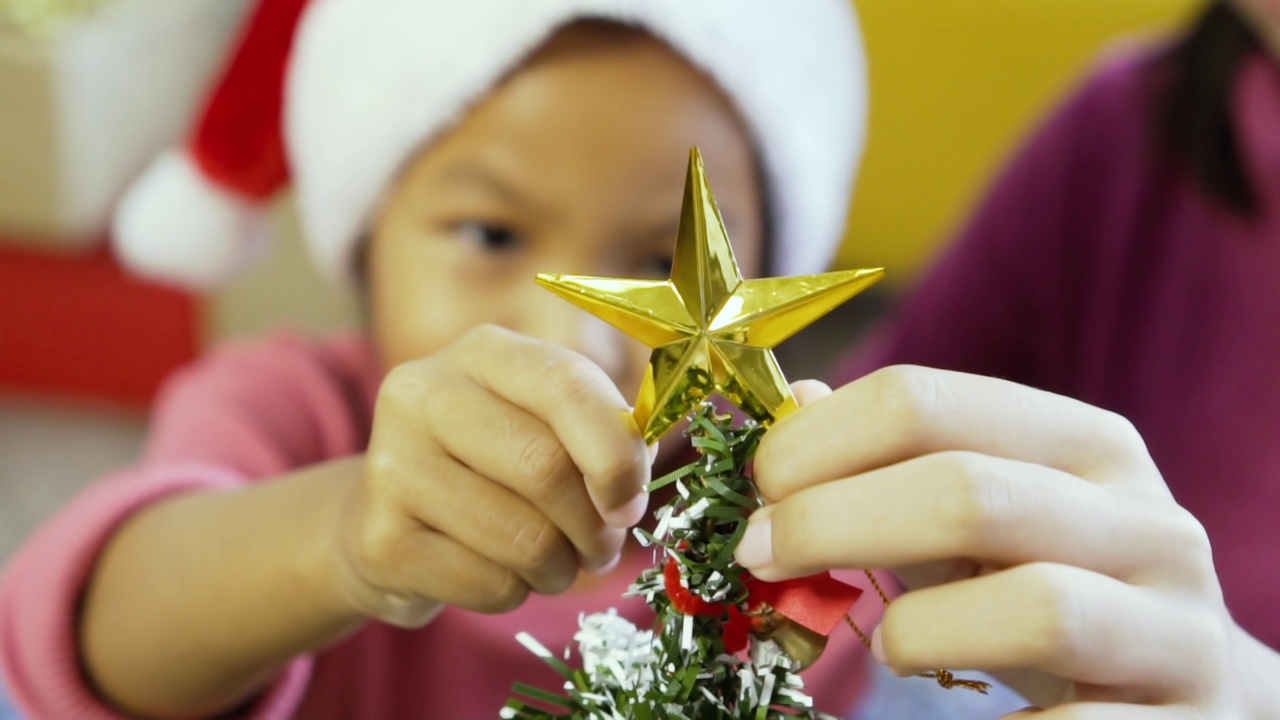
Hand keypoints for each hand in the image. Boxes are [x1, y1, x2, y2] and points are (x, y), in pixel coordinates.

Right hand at [331, 325, 650, 626]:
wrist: (381, 515)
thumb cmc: (489, 466)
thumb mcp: (540, 424)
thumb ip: (599, 434)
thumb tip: (632, 483)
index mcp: (482, 352)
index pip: (565, 385)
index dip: (616, 452)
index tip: (631, 502)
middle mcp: (424, 395)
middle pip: (545, 467)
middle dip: (594, 525)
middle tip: (602, 546)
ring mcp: (392, 466)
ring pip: (524, 537)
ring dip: (560, 567)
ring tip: (553, 563)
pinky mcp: (380, 540)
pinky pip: (490, 584)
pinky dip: (516, 593)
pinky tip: (500, 574)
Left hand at [736, 366, 1250, 717]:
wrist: (1198, 695)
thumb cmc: (1057, 589)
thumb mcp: (985, 515)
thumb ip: (894, 464)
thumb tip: (795, 403)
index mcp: (1085, 444)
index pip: (925, 402)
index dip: (816, 445)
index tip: (756, 492)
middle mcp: (1146, 521)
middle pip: (968, 492)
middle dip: (833, 522)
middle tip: (759, 557)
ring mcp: (1178, 628)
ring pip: (1037, 607)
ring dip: (919, 630)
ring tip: (886, 646)